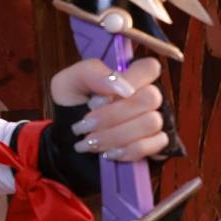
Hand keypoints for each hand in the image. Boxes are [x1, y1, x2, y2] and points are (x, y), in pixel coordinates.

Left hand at [48, 56, 171, 162]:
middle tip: (85, 124)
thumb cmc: (69, 107)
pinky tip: (108, 153)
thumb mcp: (67, 82)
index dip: (130, 81)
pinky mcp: (155, 145)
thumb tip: (123, 87)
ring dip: (115, 135)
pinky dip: (128, 150)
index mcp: (129, 77)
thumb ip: (91, 72)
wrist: (63, 142)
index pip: (150, 67)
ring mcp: (153, 120)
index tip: (100, 98)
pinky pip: (157, 145)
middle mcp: (145, 97)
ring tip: (90, 141)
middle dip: (112, 115)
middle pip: (151, 97)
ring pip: (151, 122)